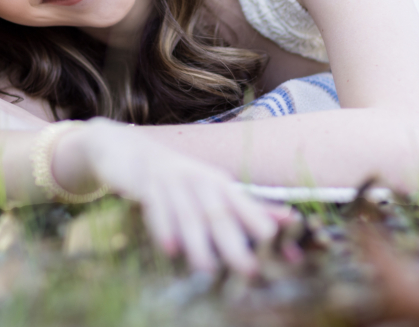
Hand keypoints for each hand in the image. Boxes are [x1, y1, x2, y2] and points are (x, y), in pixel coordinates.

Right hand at [65, 119, 286, 275]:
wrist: (128, 149)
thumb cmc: (178, 177)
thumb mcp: (213, 188)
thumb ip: (248, 206)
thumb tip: (290, 219)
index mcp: (218, 182)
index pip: (242, 203)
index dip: (259, 221)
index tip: (276, 243)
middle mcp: (198, 180)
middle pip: (218, 212)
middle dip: (234, 242)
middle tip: (249, 269)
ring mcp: (171, 180)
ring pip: (188, 214)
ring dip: (198, 242)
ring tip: (208, 269)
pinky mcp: (145, 184)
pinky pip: (156, 207)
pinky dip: (163, 227)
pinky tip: (170, 249)